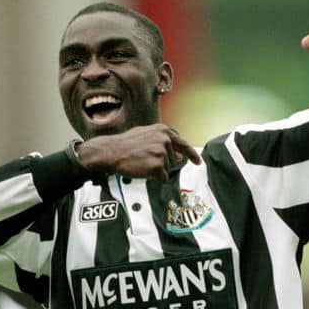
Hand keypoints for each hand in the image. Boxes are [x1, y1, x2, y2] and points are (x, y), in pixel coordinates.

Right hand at [76, 124, 201, 181]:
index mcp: (163, 131)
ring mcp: (162, 152)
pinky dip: (153, 178)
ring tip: (140, 163)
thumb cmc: (125, 144)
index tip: (198, 162)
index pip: (183, 144)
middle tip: (144, 160)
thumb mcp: (145, 135)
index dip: (192, 154)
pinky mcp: (157, 165)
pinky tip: (142, 170)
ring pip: (166, 169)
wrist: (111, 151)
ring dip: (155, 170)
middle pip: (172, 160)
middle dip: (161, 164)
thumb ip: (162, 142)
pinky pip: (162, 178)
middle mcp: (165, 140)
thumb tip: (179, 155)